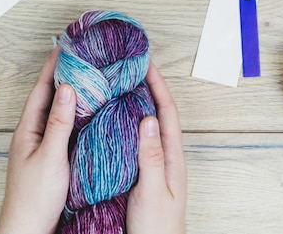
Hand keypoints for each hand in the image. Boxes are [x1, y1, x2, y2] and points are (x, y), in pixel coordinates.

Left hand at [0, 48, 76, 233]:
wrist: (29, 228)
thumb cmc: (35, 196)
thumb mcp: (50, 156)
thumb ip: (59, 123)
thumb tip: (67, 88)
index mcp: (28, 129)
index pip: (42, 89)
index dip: (53, 67)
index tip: (65, 47)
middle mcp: (34, 132)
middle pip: (49, 97)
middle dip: (63, 75)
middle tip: (80, 56)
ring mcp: (43, 144)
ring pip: (58, 112)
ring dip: (70, 94)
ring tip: (88, 76)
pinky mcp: (53, 156)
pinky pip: (64, 127)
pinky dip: (75, 115)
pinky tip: (89, 111)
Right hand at [127, 63, 186, 233]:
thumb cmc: (158, 228)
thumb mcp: (153, 191)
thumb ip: (151, 157)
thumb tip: (149, 119)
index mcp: (171, 158)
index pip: (167, 112)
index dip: (158, 85)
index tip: (146, 64)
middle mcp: (163, 156)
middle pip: (157, 113)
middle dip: (146, 87)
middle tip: (129, 68)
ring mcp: (152, 164)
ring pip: (145, 125)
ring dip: (135, 103)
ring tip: (119, 85)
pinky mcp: (140, 172)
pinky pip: (133, 141)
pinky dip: (124, 124)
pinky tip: (111, 120)